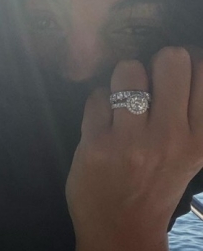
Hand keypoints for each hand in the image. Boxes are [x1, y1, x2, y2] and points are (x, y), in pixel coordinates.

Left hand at [66, 47, 202, 250]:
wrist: (122, 231)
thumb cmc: (155, 184)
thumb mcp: (188, 152)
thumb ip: (188, 111)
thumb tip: (182, 57)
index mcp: (199, 138)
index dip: (186, 59)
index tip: (173, 69)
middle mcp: (171, 136)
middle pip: (170, 59)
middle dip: (155, 62)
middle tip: (148, 82)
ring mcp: (132, 141)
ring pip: (128, 69)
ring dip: (121, 79)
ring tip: (121, 100)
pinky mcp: (96, 144)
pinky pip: (95, 95)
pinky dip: (97, 102)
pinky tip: (102, 121)